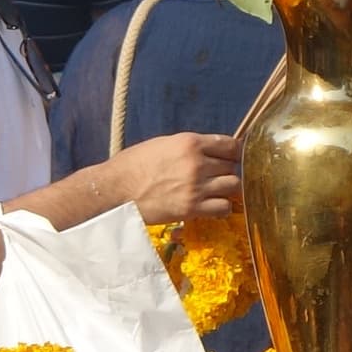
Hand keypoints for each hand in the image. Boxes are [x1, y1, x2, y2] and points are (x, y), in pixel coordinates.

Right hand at [110, 131, 239, 223]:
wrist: (116, 190)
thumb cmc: (133, 165)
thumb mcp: (163, 144)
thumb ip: (189, 147)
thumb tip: (210, 152)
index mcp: (189, 143)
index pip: (230, 144)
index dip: (235, 151)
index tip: (235, 156)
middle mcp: (196, 163)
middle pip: (232, 166)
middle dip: (228, 170)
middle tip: (217, 176)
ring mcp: (196, 187)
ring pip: (233, 185)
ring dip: (227, 188)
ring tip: (216, 190)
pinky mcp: (192, 208)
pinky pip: (224, 207)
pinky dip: (222, 206)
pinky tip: (212, 205)